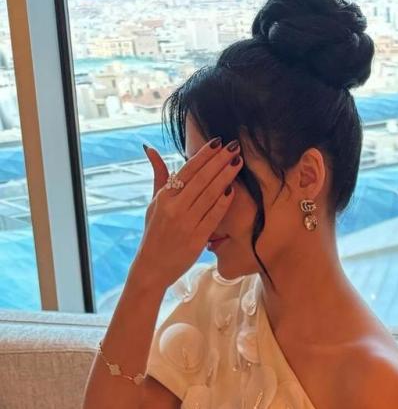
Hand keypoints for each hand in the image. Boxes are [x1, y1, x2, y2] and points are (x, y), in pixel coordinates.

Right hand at [131, 136, 241, 291]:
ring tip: (238, 162)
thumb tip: (149, 148)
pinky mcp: (197, 239)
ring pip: (210, 195)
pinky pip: (213, 216)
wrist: (152, 267)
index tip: (218, 142)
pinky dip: (223, 202)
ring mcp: (187, 223)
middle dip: (219, 161)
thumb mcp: (154, 203)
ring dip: (225, 177)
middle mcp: (175, 207)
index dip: (204, 155)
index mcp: (165, 197)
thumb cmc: (155, 233)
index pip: (187, 170)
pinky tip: (232, 189)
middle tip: (234, 147)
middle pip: (201, 179)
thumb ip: (158, 176)